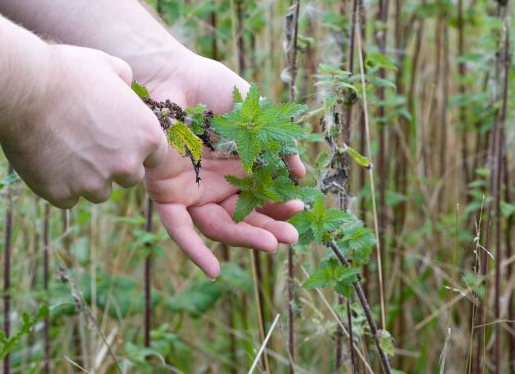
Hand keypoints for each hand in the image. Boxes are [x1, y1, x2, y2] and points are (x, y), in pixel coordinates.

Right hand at [0, 44, 167, 207]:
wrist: (25, 88)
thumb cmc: (69, 72)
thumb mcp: (112, 67)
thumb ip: (128, 83)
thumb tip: (128, 87)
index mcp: (147, 137)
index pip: (155, 157)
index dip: (139, 151)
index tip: (122, 142)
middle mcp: (127, 165)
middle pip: (130, 178)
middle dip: (115, 166)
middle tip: (92, 146)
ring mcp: (95, 182)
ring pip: (99, 192)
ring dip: (88, 178)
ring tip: (67, 151)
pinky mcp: (63, 193)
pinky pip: (68, 198)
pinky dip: (59, 185)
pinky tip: (49, 162)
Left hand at [144, 53, 305, 278]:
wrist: (172, 75)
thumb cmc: (213, 89)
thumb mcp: (255, 118)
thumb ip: (278, 145)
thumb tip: (301, 174)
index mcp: (237, 166)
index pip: (261, 195)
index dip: (279, 203)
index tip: (299, 206)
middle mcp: (216, 182)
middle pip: (243, 215)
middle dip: (268, 226)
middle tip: (292, 237)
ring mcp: (192, 189)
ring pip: (219, 224)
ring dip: (245, 237)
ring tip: (272, 243)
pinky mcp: (166, 192)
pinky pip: (178, 227)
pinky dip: (194, 250)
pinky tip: (214, 271)